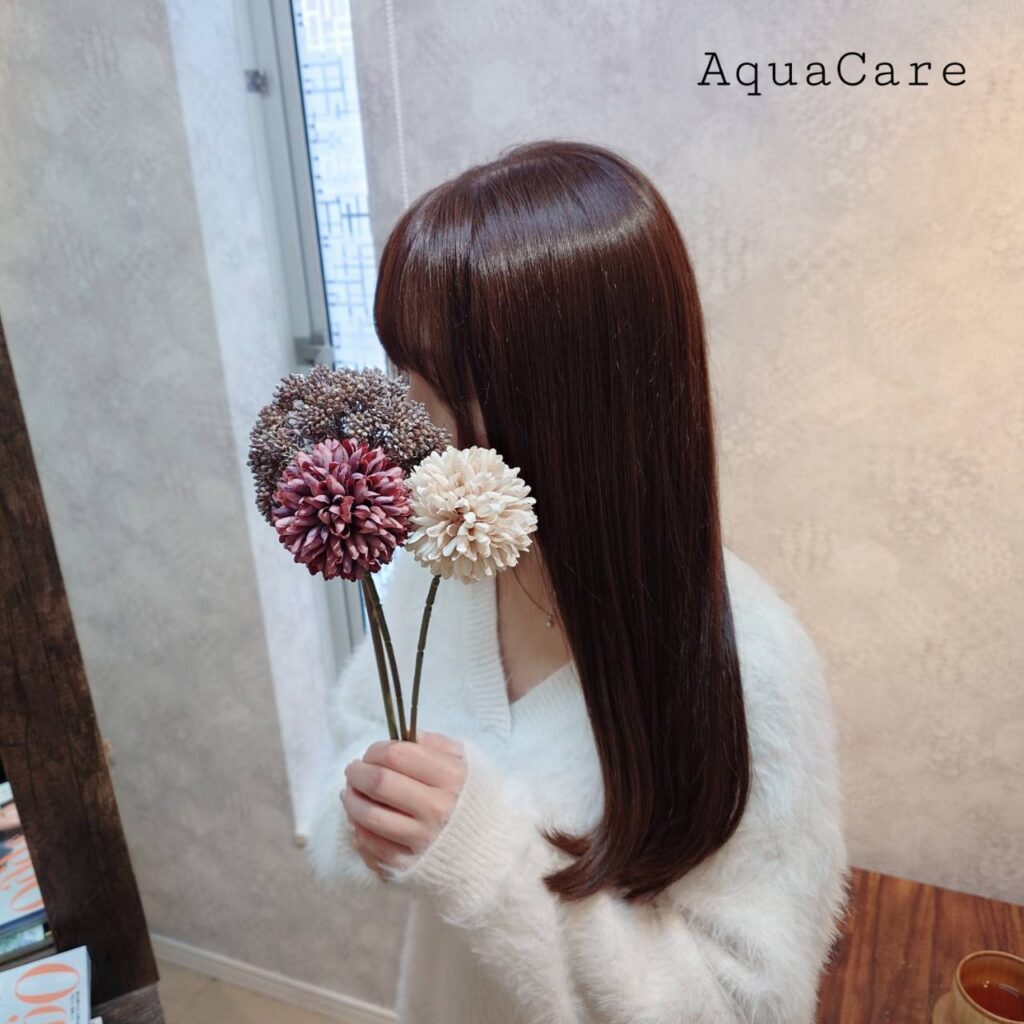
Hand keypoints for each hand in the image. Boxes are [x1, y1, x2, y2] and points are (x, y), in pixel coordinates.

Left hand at [341, 731, 465, 880]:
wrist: (488, 848)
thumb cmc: (470, 798)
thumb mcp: (464, 763)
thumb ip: (435, 744)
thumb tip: (403, 734)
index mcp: (452, 778)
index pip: (397, 755)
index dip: (375, 750)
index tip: (371, 753)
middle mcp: (437, 809)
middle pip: (379, 783)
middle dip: (357, 772)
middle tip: (353, 769)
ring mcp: (421, 840)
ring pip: (368, 815)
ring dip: (351, 799)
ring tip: (351, 792)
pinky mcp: (407, 865)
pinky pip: (369, 844)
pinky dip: (357, 828)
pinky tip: (360, 818)